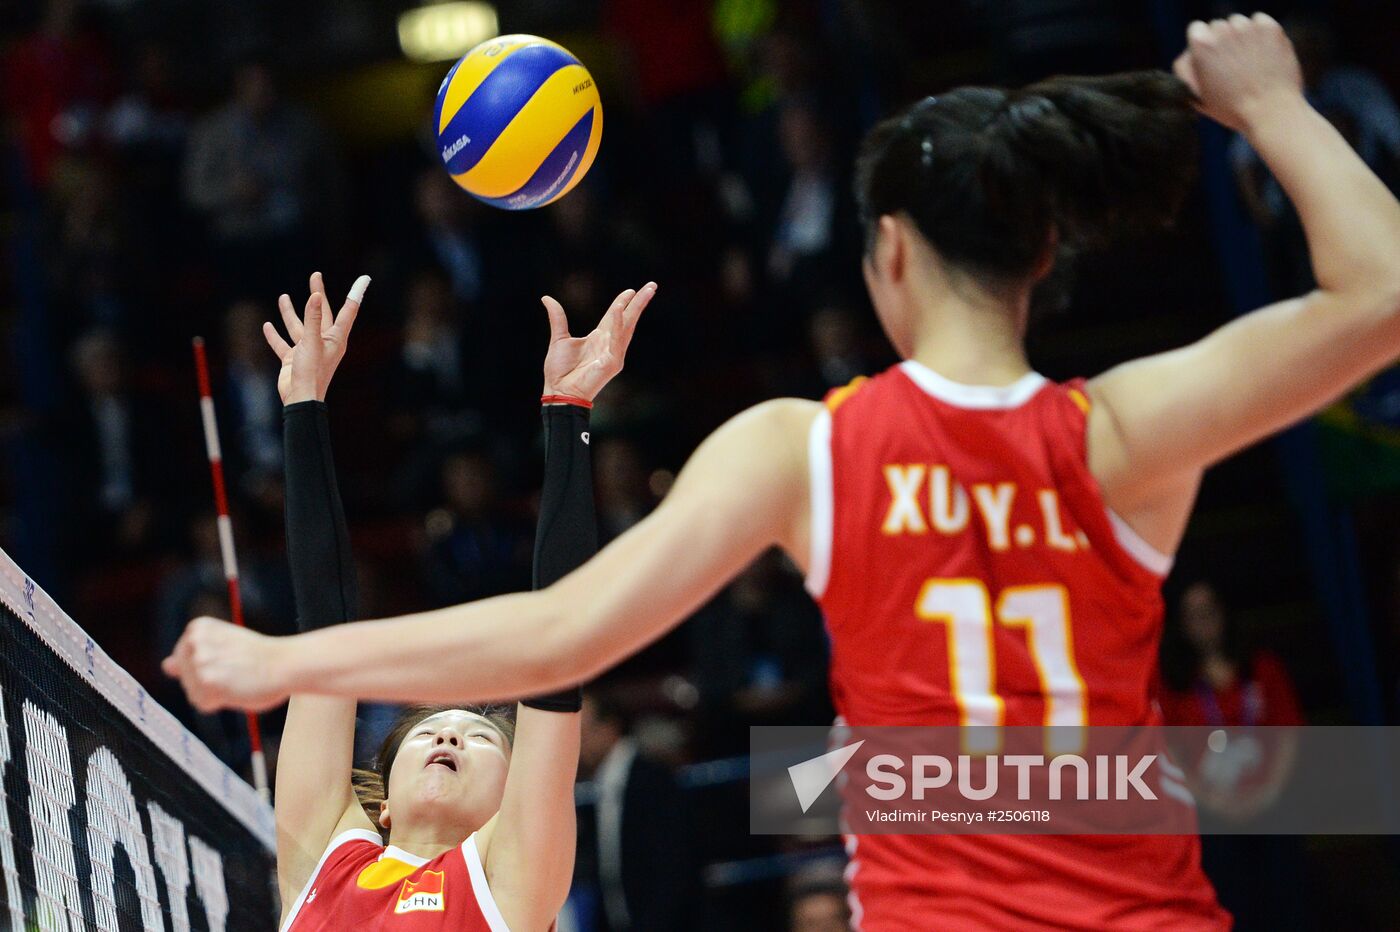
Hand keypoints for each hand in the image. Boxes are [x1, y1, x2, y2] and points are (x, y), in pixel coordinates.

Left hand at [161, 617, 291, 712]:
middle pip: (185, 678)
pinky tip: (236, 690)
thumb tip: (166, 666)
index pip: (183, 660)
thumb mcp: (222, 647)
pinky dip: (219, 703)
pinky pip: (203, 704)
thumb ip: (192, 657)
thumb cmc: (258, 656)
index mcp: (196, 628)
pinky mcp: (208, 682)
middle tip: (236, 670)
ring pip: (193, 692)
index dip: (208, 666)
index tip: (230, 658)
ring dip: (214, 693)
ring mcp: (199, 662)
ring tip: (237, 680)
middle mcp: (194, 642)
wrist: (286, 663)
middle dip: (208, 681)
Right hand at [263, 271, 368, 403]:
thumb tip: (316, 296)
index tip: (364, 278)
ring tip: (283, 297)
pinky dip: (275, 335)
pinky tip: (268, 326)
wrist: (300, 398)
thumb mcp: (312, 342)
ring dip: (290, 313)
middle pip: (321, 312)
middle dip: (317, 294)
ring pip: (298, 326)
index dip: (356, 293)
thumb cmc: (312, 372)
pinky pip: (283, 343)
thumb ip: (312, 319)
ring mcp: (307, 350)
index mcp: (336, 338)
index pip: (349, 310)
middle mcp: (323, 341)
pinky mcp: (293, 359)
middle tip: (315, 275)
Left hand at [541, 282, 655, 401]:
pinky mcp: (612, 363)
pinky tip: (619, 309)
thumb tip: (546, 298)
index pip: (615, 316)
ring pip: (626, 327)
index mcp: (599, 338)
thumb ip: (557, 318)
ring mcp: (614, 354)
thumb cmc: (560, 371)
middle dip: (640, 302)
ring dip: (635, 309)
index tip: (631, 290)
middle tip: (652, 285)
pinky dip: (617, 324)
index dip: (623, 302)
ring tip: (642, 292)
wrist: (558, 391)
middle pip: (628, 319)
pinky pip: (616, 340)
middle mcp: (610, 344)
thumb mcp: (559, 338)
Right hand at [1173, 13, 1302, 133]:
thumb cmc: (1231, 108)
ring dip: (1240, 36)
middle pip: (1219, 25)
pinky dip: (1259, 33)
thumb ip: (1185, 69)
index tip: (1210, 59)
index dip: (1202, 45)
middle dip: (1222, 41)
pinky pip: (1260, 21)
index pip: (1196, 29)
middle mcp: (1223, 30)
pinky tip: (1260, 54)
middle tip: (1230, 65)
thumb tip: (1188, 52)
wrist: (1270, 111)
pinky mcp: (1270, 29)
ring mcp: (1248, 28)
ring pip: (1239, 23)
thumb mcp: (1195, 94)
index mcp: (1201, 44)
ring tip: (1246, 62)